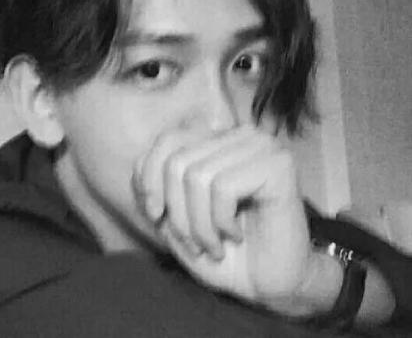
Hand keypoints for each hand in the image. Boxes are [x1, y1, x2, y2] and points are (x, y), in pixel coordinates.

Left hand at [133, 125, 314, 308]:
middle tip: (194, 243)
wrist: (269, 284)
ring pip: (197, 175)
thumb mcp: (173, 218)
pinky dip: (220, 222)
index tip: (157, 216)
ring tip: (214, 245)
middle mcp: (239, 135)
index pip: (166, 140)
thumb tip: (140, 166)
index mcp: (217, 140)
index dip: (150, 182)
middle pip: (177, 161)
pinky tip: (235, 236)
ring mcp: (262, 146)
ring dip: (199, 225)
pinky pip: (223, 187)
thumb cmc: (222, 251)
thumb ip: (155, 186)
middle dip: (176, 213)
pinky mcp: (278, 165)